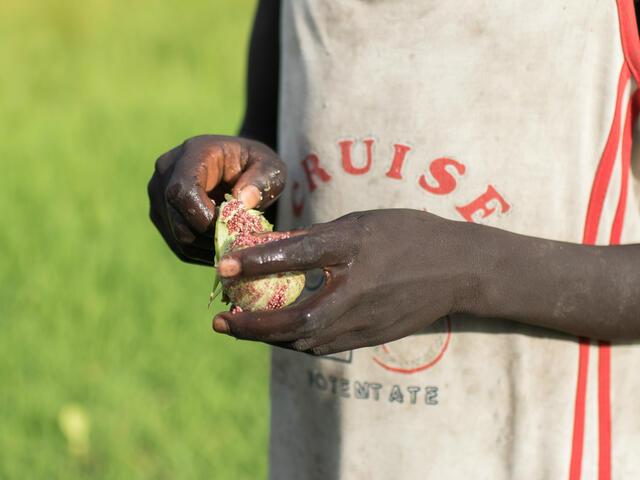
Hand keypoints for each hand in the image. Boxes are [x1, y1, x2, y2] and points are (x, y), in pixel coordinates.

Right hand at [148, 135, 285, 264]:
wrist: (239, 165)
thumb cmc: (257, 165)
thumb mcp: (271, 167)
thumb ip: (263, 180)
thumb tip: (242, 201)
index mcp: (193, 152)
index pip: (182, 191)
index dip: (206, 217)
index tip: (233, 225)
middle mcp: (166, 171)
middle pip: (178, 219)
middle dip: (212, 236)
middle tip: (239, 238)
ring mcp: (158, 194)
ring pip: (177, 236)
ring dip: (209, 247)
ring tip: (235, 239)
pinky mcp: (161, 214)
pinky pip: (178, 245)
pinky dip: (203, 252)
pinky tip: (224, 243)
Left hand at [213, 209, 481, 353]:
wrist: (460, 269)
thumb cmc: (410, 235)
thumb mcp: (363, 222)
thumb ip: (318, 237)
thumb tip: (274, 247)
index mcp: (356, 251)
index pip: (299, 257)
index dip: (258, 261)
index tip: (224, 267)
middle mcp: (358, 292)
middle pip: (296, 321)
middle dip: (252, 327)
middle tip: (220, 321)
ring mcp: (367, 322)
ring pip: (306, 341)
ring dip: (269, 337)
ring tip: (240, 327)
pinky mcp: (371, 338)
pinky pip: (323, 346)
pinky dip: (294, 340)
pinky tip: (279, 332)